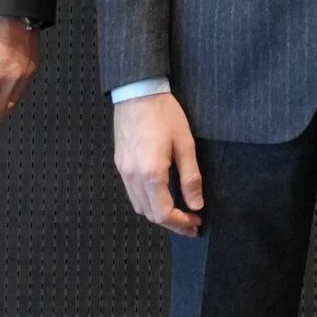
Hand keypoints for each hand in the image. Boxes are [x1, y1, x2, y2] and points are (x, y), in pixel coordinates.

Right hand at [111, 91, 206, 234]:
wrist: (137, 92)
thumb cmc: (164, 114)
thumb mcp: (185, 144)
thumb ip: (191, 177)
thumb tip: (196, 205)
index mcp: (151, 173)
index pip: (164, 213)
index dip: (181, 224)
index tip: (196, 224)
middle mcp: (133, 176)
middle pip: (150, 214)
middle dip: (172, 223)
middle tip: (191, 221)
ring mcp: (123, 171)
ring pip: (139, 206)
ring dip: (158, 214)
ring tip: (178, 212)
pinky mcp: (120, 164)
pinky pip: (132, 193)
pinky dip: (147, 202)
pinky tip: (161, 196)